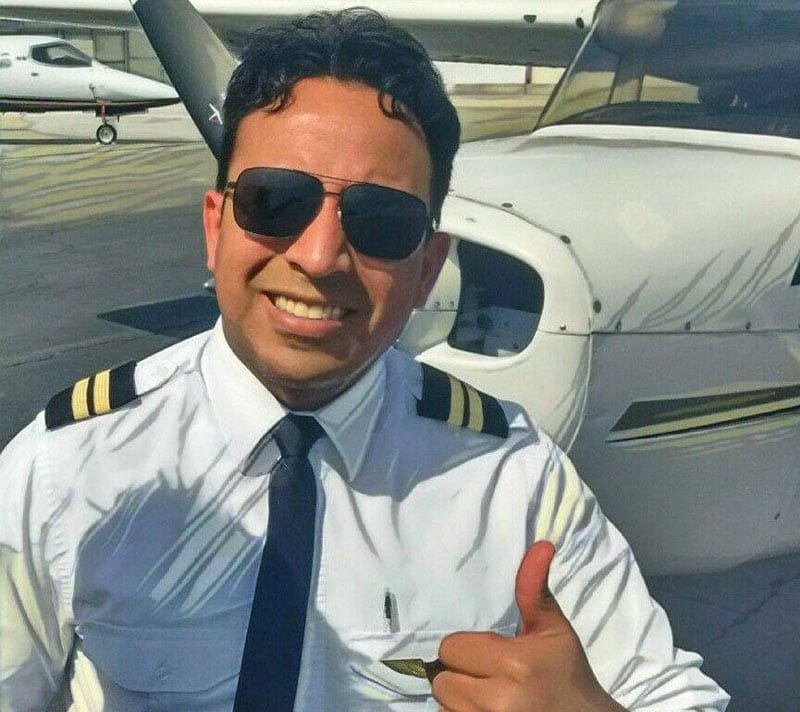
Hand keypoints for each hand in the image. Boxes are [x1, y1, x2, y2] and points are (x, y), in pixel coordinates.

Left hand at [432, 541, 626, 711]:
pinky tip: (486, 710)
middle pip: (442, 681)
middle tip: (491, 675)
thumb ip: (533, 589)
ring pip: (444, 705)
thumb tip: (540, 545)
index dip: (468, 649)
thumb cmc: (567, 672)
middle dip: (462, 675)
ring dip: (461, 699)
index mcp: (514, 663)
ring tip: (489, 695)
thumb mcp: (554, 628)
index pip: (451, 648)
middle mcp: (498, 701)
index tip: (491, 652)